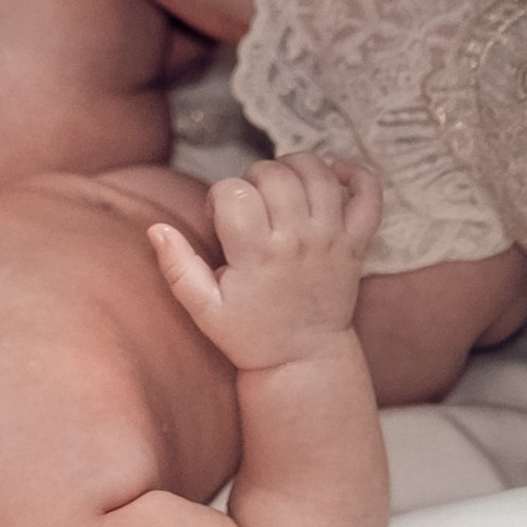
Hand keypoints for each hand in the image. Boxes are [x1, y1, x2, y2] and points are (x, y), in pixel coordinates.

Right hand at [151, 155, 381, 372]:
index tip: (220, 220)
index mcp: (257, 255)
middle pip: (275, 174)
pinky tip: (335, 174)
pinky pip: (370, 197)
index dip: (219, 197)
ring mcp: (331, 240)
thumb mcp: (203, 309)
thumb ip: (177, 268)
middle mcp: (297, 241)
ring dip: (295, 165)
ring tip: (281, 184)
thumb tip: (156, 229)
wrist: (303, 360)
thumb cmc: (251, 334)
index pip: (234, 192)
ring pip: (319, 174)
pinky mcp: (356, 244)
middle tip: (249, 205)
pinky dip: (358, 176)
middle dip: (253, 177)